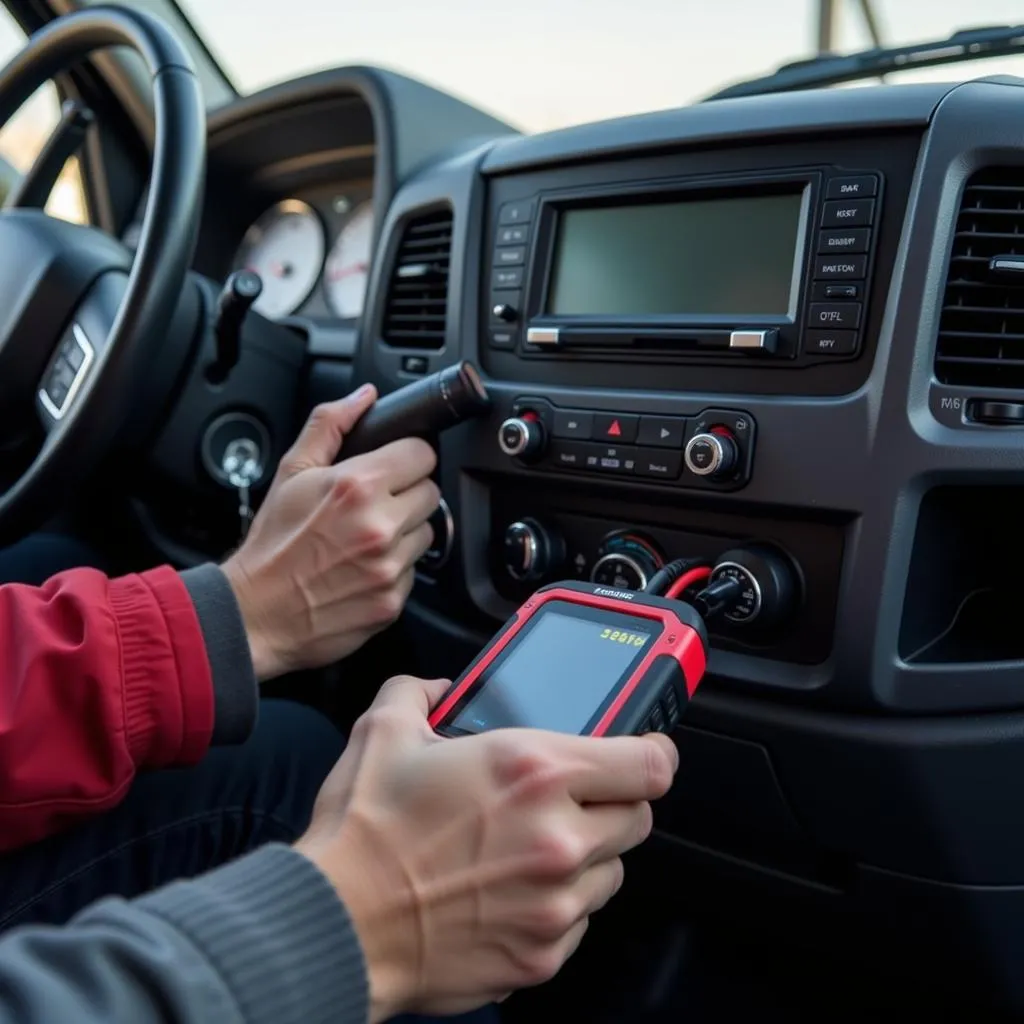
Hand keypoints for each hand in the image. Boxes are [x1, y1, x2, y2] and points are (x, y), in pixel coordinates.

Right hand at [222, 385, 439, 679]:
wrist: (256, 613)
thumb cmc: (271, 544)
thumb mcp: (292, 471)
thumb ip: (331, 425)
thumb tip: (364, 397)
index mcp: (358, 485)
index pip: (422, 453)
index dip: (407, 457)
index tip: (394, 466)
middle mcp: (380, 525)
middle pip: (431, 492)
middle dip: (406, 493)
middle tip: (374, 504)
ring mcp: (389, 566)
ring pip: (427, 532)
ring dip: (404, 531)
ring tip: (365, 537)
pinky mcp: (394, 600)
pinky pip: (415, 572)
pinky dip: (395, 567)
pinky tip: (364, 566)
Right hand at [295, 675, 678, 1021]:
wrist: (337, 924)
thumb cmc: (364, 834)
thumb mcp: (386, 732)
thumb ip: (421, 692)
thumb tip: (440, 689)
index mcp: (534, 773)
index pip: (649, 763)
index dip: (654, 752)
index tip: (645, 751)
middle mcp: (558, 838)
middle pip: (638, 818)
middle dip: (614, 803)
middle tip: (575, 798)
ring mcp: (555, 903)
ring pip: (612, 872)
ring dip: (587, 855)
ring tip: (533, 847)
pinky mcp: (542, 955)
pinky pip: (579, 922)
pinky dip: (558, 904)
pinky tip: (513, 891)